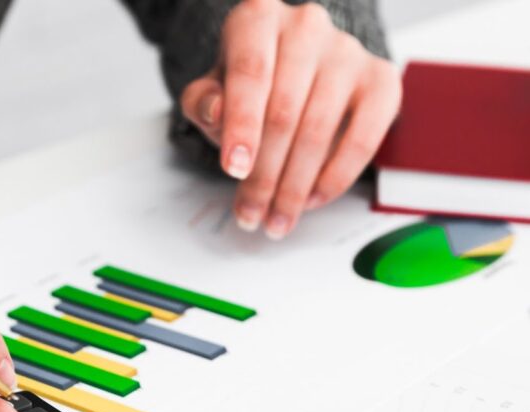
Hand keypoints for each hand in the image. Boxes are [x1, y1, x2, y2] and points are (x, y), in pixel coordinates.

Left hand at [180, 0, 401, 238]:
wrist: (292, 69)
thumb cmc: (247, 84)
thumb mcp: (211, 90)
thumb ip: (202, 102)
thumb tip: (215, 112)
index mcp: (258, 17)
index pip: (251, 73)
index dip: (242, 126)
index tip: (234, 171)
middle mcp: (307, 25)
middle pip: (284, 111)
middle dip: (264, 174)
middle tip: (251, 214)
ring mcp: (347, 50)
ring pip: (319, 130)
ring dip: (295, 186)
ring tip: (277, 219)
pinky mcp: (381, 77)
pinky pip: (365, 136)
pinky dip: (337, 175)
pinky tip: (313, 199)